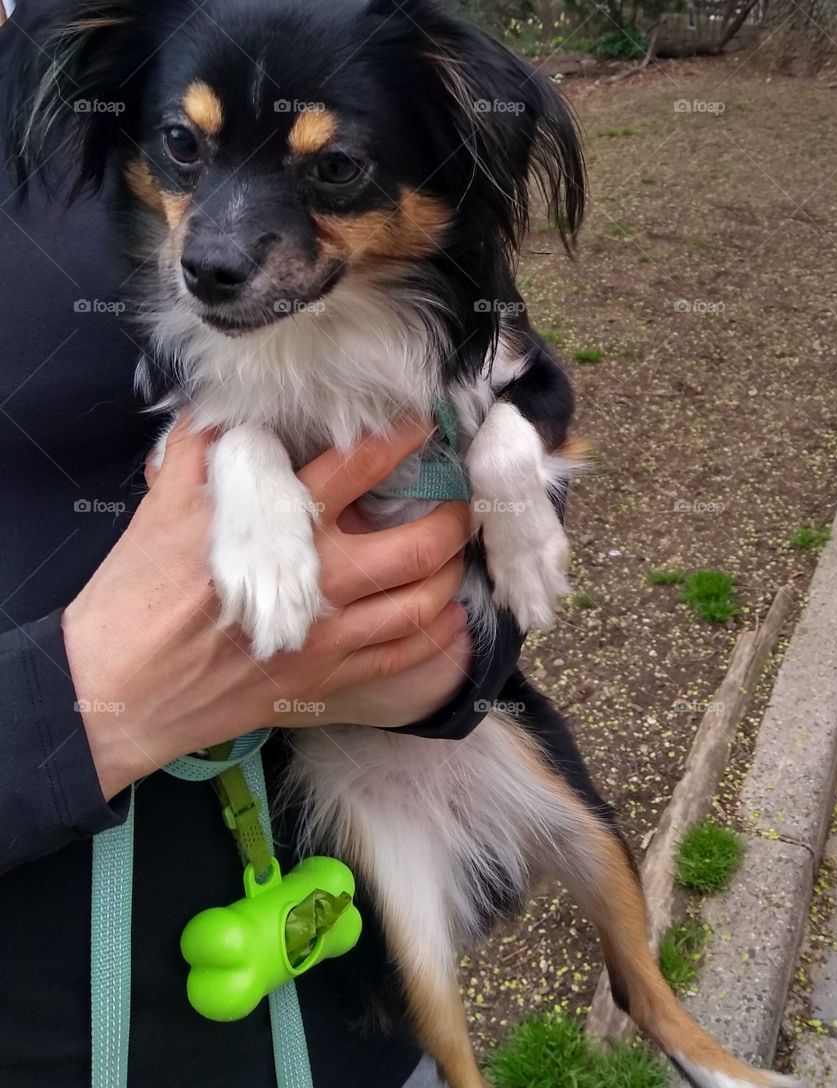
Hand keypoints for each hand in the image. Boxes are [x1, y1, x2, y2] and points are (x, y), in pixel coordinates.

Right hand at [63, 418, 471, 800]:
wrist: (116, 690)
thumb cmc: (133, 596)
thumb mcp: (161, 506)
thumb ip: (201, 448)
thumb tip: (226, 408)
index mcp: (277, 529)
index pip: (359, 468)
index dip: (400, 439)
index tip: (422, 424)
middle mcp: (316, 582)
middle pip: (416, 544)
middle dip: (452, 515)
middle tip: (459, 496)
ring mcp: (326, 639)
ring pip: (422, 603)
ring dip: (449, 572)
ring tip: (452, 550)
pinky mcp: (324, 683)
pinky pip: (404, 659)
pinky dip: (438, 634)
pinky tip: (445, 614)